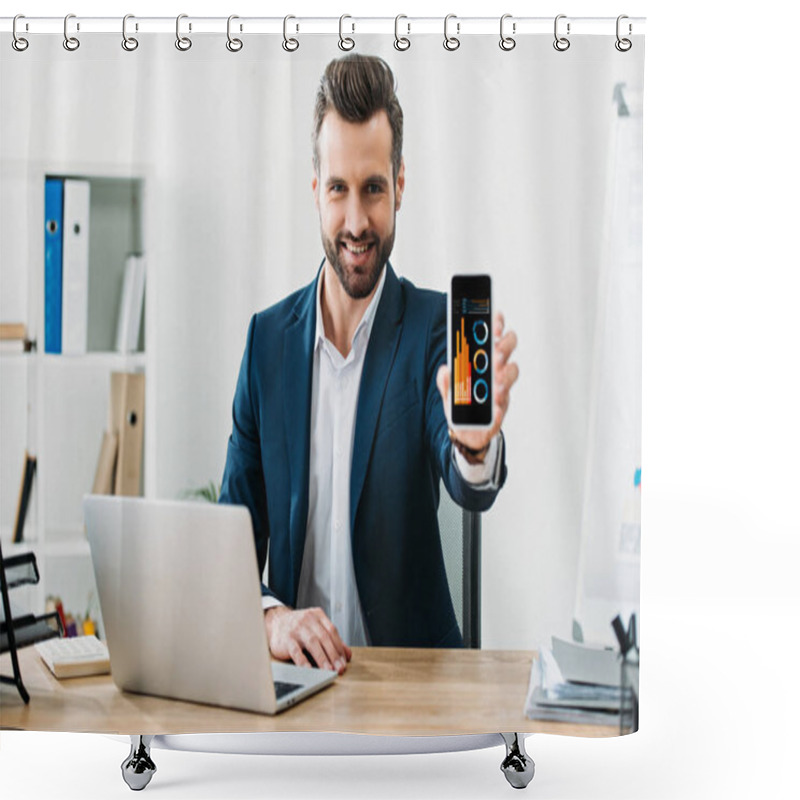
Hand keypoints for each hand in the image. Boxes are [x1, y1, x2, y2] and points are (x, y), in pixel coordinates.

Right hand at [264, 606, 351, 674]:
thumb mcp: (316, 627)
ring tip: (329, 670)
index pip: (332, 631)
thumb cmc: (299, 626)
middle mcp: (308, 620)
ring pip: (312, 643)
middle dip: (333, 654)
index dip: (339, 647)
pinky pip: (296, 651)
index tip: (344, 661)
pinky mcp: (286, 639)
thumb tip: (347, 654)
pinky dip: (303, 661)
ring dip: (322, 658)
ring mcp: (296, 629)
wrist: (276, 621)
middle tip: (339, 668)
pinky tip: (309, 670)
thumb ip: (332, 640)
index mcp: (318, 615)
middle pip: (324, 637)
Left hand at [437, 311, 518, 455]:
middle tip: (497, 353)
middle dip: (504, 346)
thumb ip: (445, 381)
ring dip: (505, 376)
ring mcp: (501, 387)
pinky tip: (495, 408)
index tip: (495, 318)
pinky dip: (500, 405)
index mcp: (483, 361)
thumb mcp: (449, 391)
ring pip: (511, 373)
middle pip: (507, 349)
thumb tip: (444, 370)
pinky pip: (504, 404)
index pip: (493, 337)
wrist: (467, 432)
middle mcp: (496, 370)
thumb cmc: (462, 405)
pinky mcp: (502, 407)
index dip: (496, 325)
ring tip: (496, 384)